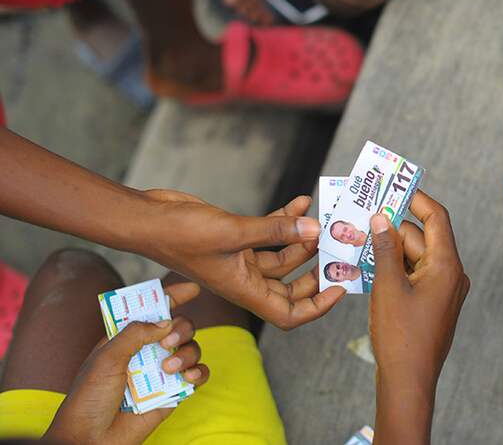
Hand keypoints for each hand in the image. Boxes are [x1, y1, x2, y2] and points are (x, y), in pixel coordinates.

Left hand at [44, 282, 209, 444]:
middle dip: (181, 327)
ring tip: (170, 369)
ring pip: (192, 348)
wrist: (91, 440)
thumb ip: (135, 333)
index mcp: (127, 338)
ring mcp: (162, 372)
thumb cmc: (89, 398)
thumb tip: (166, 321)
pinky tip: (188, 378)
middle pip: (179, 325)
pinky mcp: (173, 392)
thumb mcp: (106, 358)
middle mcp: (147, 351)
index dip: (172, 296)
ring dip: (188, 352)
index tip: (192, 289)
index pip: (153, 310)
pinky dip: (199, 372)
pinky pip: (198, 374)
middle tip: (168, 342)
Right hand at [139, 191, 344, 330]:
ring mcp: (240, 260)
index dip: (317, 307)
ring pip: (283, 257)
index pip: (289, 314)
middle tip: (337, 250)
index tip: (339, 288)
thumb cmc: (180, 234)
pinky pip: (269, 235)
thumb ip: (274, 232)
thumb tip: (314, 231)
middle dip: (316, 270)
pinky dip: (286, 221)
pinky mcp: (236, 239)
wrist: (148, 218)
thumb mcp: (233, 232)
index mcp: (244, 290)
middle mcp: (245, 280)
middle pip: (292, 287)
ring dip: (303, 238)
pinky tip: (300, 202)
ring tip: (320, 219)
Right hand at [369, 191, 469, 444]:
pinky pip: (414, 275)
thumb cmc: (401, 335)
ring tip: (360, 239)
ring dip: (391, 248)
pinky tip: (369, 265)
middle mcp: (451, 275)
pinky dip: (395, 267)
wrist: (408, 382)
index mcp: (447, 266)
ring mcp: (443, 291)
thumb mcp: (388, 286)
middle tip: (365, 214)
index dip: (418, 198)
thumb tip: (382, 218)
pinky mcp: (432, 304)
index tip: (396, 186)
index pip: (437, 218)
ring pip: (416, 257)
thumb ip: (385, 248)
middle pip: (423, 237)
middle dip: (394, 226)